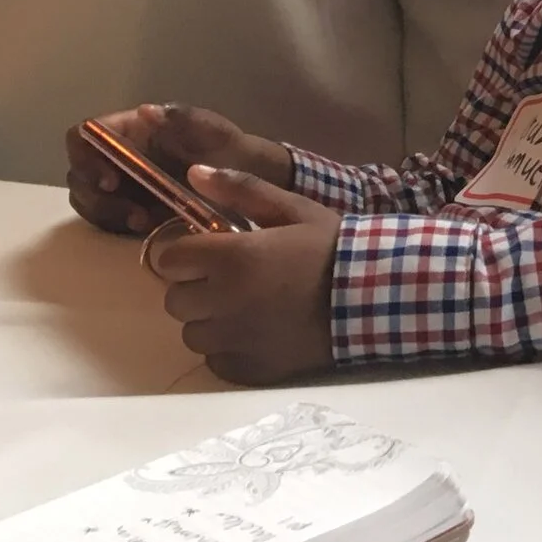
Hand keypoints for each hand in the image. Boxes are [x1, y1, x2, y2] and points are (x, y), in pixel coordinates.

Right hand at [65, 102, 291, 235]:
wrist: (248, 183)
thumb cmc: (229, 150)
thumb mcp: (214, 132)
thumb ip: (183, 119)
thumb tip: (145, 111)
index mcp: (130, 128)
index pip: (84, 134)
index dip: (85, 156)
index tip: (110, 180)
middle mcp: (117, 154)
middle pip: (79, 173)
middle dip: (96, 196)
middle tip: (132, 212)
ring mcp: (120, 184)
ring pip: (88, 200)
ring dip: (108, 214)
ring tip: (144, 221)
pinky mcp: (126, 209)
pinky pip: (106, 220)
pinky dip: (118, 226)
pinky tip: (148, 228)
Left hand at [148, 167, 342, 384]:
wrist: (371, 296)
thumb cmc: (331, 246)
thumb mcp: (293, 208)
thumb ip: (241, 190)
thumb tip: (194, 173)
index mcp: (230, 257)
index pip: (170, 259)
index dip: (187, 253)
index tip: (209, 252)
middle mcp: (222, 301)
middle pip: (174, 299)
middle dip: (195, 287)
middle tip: (228, 280)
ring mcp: (232, 339)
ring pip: (191, 333)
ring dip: (208, 320)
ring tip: (241, 308)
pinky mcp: (246, 368)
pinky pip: (215, 360)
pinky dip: (227, 348)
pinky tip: (254, 332)